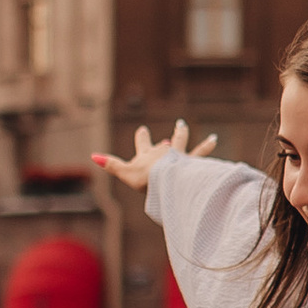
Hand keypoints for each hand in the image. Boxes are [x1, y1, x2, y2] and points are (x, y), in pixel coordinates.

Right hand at [91, 124, 215, 192]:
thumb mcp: (125, 172)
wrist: (168, 180)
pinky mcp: (192, 163)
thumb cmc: (146, 179)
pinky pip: (202, 153)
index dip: (143, 137)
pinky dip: (208, 147)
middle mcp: (165, 153)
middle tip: (173, 127)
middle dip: (168, 137)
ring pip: (183, 143)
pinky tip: (214, 140)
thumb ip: (111, 165)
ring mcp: (179, 158)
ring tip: (186, 126)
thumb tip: (93, 156)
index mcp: (148, 155)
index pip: (143, 144)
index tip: (143, 129)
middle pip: (165, 144)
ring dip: (183, 134)